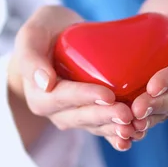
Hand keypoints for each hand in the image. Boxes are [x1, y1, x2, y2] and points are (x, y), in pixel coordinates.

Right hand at [8, 5, 141, 151]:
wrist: (56, 35)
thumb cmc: (44, 31)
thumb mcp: (31, 35)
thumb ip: (31, 57)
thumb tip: (45, 82)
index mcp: (39, 95)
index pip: (64, 97)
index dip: (85, 97)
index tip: (108, 95)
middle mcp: (55, 111)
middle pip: (82, 116)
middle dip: (105, 117)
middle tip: (127, 114)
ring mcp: (73, 114)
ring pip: (95, 125)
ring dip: (114, 128)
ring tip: (135, 127)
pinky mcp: (89, 113)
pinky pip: (103, 126)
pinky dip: (118, 133)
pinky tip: (136, 135)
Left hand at [129, 0, 167, 132]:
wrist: (165, 23)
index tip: (152, 85)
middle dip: (157, 105)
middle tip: (136, 109)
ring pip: (164, 112)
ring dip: (147, 119)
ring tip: (128, 122)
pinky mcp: (160, 102)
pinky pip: (153, 117)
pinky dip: (140, 124)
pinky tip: (123, 131)